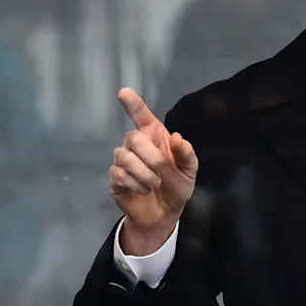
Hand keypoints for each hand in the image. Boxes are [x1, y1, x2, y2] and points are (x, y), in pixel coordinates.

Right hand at [109, 88, 197, 249]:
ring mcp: (123, 160)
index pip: (142, 117)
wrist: (164, 213)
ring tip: (154, 184)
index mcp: (156, 137)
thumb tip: (178, 138)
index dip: (134, 105)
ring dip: (143, 173)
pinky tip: (143, 190)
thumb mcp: (190, 171)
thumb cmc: (177, 185)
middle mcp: (136, 144)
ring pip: (124, 156)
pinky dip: (135, 184)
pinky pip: (118, 174)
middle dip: (150, 156)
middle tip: (162, 172)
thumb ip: (187, 154)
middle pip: (133, 137)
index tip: (124, 92)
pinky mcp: (115, 177)